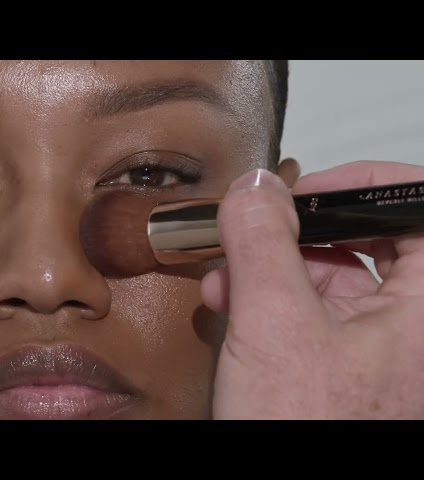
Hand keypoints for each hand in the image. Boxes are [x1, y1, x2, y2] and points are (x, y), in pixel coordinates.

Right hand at [202, 160, 423, 418]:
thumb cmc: (305, 434)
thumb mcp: (274, 326)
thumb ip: (263, 243)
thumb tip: (255, 186)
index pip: (419, 209)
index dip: (362, 186)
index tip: (307, 189)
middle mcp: (415, 326)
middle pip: (371, 240)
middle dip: (298, 231)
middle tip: (258, 225)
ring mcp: (383, 349)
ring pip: (335, 276)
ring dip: (272, 266)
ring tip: (226, 270)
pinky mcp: (348, 367)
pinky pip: (315, 312)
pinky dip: (271, 300)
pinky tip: (229, 302)